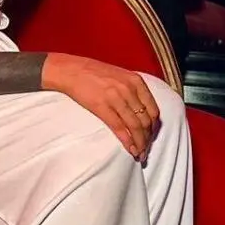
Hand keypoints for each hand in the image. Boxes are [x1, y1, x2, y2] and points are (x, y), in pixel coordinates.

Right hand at [41, 54, 160, 161]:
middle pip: (146, 121)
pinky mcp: (102, 107)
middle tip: (146, 150)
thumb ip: (133, 90)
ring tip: (140, 154)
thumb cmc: (93, 72)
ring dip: (140, 144)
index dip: (154, 128)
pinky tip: (130, 150)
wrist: (70, 70)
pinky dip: (128, 142)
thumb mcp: (120, 76)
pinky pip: (120, 128)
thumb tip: (142, 112)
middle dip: (148, 139)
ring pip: (136, 127)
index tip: (151, 137)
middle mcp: (129, 89)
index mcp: (136, 81)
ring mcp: (116, 98)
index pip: (153, 110)